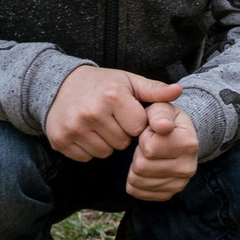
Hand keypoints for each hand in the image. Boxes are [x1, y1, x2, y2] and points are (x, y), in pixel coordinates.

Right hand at [47, 65, 178, 161]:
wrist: (60, 85)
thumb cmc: (102, 84)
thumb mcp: (129, 82)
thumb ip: (155, 90)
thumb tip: (179, 91)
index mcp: (112, 96)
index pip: (138, 127)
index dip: (135, 122)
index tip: (127, 112)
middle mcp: (91, 112)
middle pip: (122, 143)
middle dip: (121, 134)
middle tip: (111, 119)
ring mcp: (73, 128)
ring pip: (105, 153)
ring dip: (106, 143)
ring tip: (99, 125)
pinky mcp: (60, 140)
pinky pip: (86, 157)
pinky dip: (89, 149)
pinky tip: (86, 132)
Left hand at [126, 101, 198, 201]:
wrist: (179, 138)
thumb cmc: (165, 121)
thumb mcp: (162, 109)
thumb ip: (159, 114)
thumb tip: (163, 126)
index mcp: (188, 144)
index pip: (149, 148)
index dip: (144, 137)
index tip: (152, 132)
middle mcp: (187, 168)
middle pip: (141, 166)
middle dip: (138, 153)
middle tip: (148, 145)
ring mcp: (179, 184)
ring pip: (136, 180)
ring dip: (135, 166)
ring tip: (148, 156)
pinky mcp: (168, 195)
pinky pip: (137, 192)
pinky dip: (134, 180)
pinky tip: (145, 169)